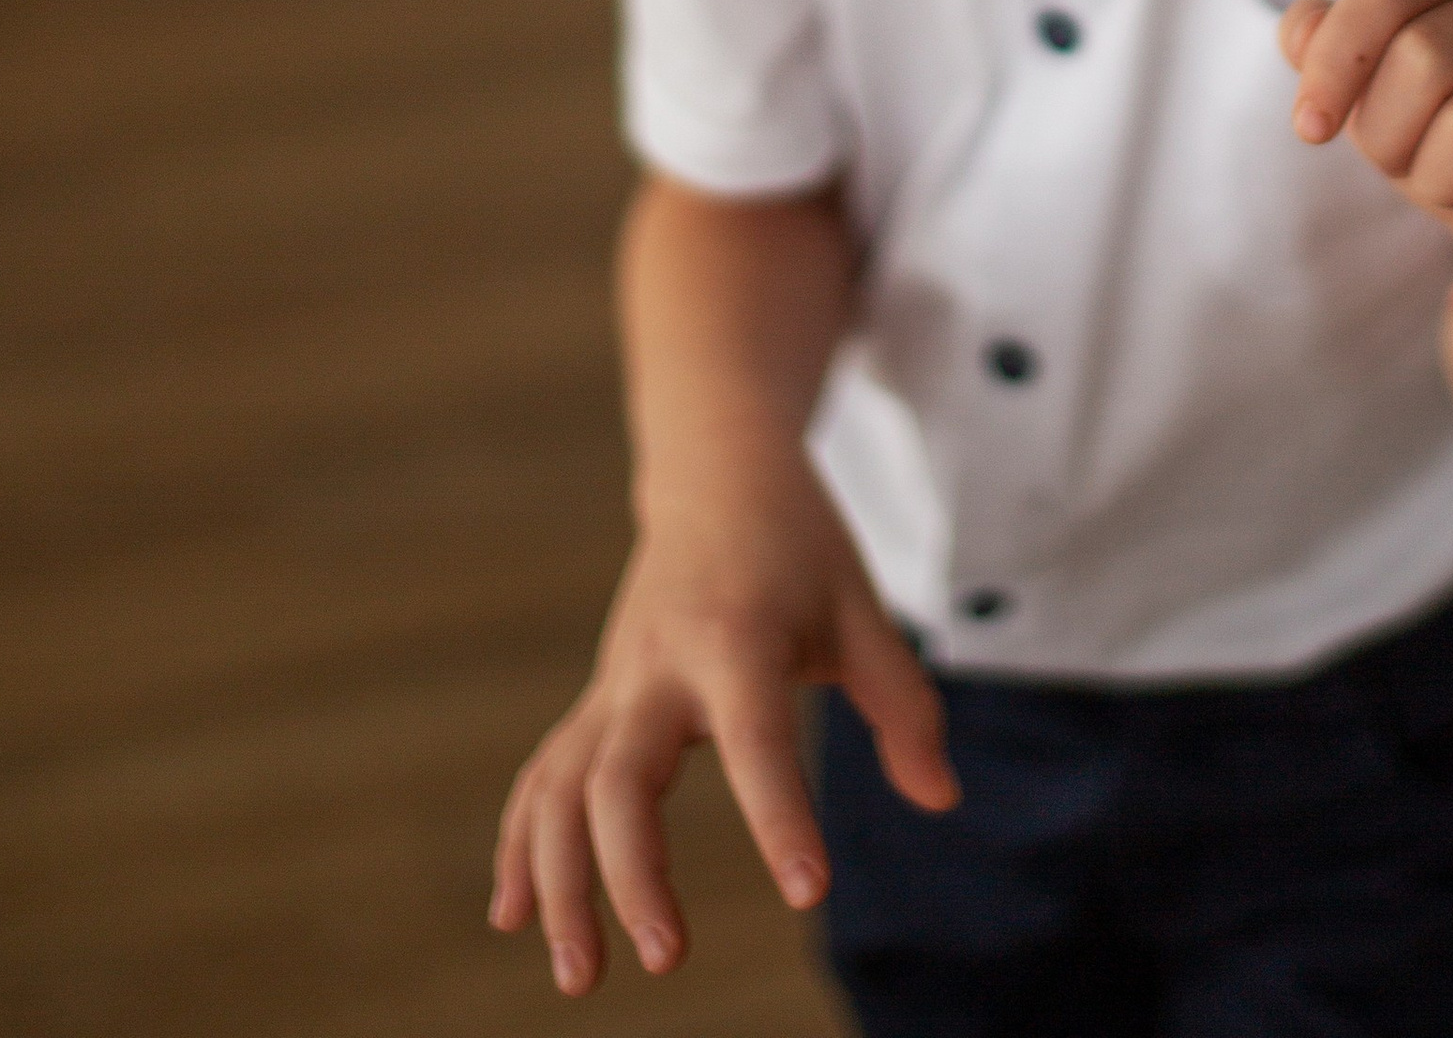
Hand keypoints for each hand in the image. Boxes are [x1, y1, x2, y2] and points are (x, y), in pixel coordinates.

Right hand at [489, 446, 953, 992]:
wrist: (716, 473)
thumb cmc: (800, 548)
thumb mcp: (863, 607)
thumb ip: (903, 704)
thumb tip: (940, 799)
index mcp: (737, 638)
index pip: (757, 739)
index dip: (781, 815)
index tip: (810, 892)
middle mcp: (660, 665)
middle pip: (623, 776)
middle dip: (633, 873)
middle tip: (668, 959)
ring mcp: (616, 684)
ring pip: (564, 788)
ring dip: (560, 882)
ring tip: (579, 979)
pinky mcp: (597, 702)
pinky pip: (545, 776)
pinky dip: (522, 846)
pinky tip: (512, 919)